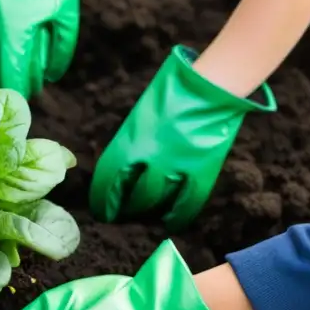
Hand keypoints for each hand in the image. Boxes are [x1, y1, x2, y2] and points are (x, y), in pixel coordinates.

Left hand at [89, 45, 275, 230]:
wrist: (208, 86)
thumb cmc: (170, 97)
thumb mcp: (139, 120)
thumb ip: (129, 147)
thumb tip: (121, 174)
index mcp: (129, 142)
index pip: (109, 182)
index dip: (103, 201)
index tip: (102, 212)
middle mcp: (150, 158)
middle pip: (133, 196)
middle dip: (124, 210)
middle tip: (121, 216)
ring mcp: (177, 166)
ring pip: (156, 202)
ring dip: (146, 213)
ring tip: (141, 217)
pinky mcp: (202, 170)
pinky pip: (187, 203)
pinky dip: (177, 216)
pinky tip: (170, 222)